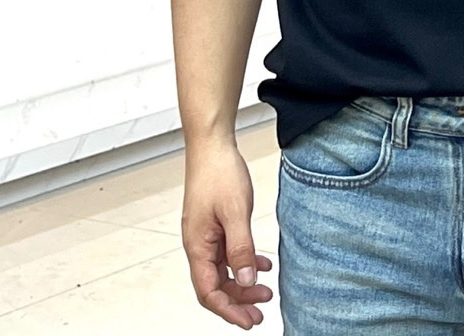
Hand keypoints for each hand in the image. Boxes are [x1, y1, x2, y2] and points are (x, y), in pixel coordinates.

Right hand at [181, 141, 273, 329]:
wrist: (213, 145)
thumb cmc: (219, 173)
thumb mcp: (236, 212)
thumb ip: (241, 248)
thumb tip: (245, 280)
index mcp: (197, 245)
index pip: (209, 291)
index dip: (228, 310)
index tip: (249, 320)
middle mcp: (198, 244)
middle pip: (215, 285)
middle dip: (238, 301)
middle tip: (261, 311)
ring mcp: (206, 234)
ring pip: (223, 270)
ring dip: (243, 282)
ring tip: (266, 290)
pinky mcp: (215, 224)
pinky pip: (228, 252)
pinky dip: (245, 260)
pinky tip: (263, 262)